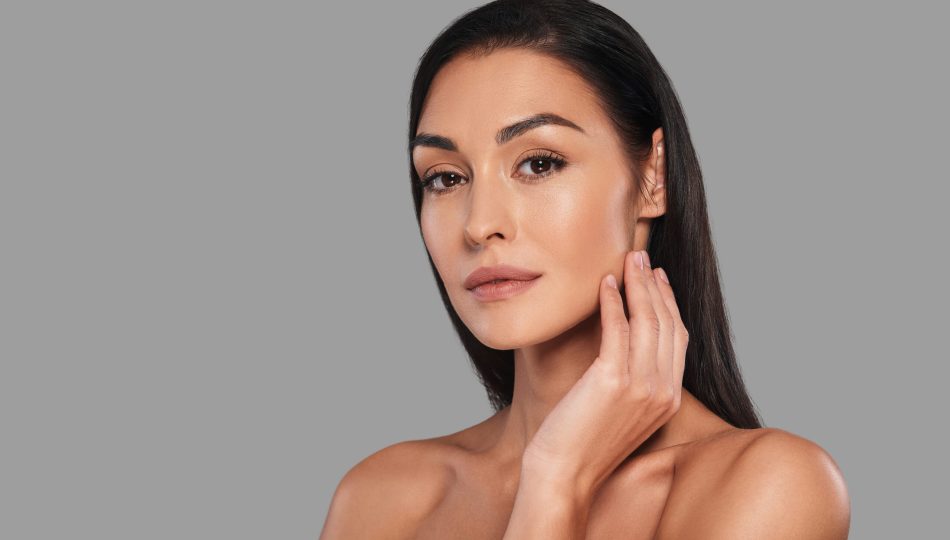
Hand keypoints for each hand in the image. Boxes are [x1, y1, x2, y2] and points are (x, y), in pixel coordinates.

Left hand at [521, 250, 688, 498]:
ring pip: (648, 321)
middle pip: (667, 323)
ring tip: (626, 260)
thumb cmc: (581, 442)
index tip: (656, 278)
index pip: (678, 338)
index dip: (668, 303)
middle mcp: (662, 391)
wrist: (564, 474)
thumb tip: (620, 340)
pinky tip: (604, 283)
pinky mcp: (613, 381)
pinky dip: (613, 301)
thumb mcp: (618, 408)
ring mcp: (642, 386)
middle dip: (655, 285)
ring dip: (637, 284)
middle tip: (641, 257)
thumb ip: (630, 379)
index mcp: (668, 398)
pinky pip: (618, 328)